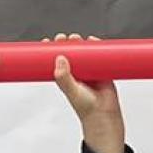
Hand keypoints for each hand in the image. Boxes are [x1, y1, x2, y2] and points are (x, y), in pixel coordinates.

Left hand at [51, 34, 125, 152]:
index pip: (56, 60)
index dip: (52, 50)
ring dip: (81, 43)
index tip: (48, 42)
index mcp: (65, 77)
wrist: (103, 114)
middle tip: (64, 38)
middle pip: (70, 53)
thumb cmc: (85, 107)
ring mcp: (89, 70)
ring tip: (77, 39)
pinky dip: (97, 47)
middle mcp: (77, 72)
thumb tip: (59, 59)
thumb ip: (64, 77)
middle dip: (67, 43)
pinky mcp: (102, 70)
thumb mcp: (71, 91)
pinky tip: (94, 41)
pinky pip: (99, 56)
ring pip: (84, 52)